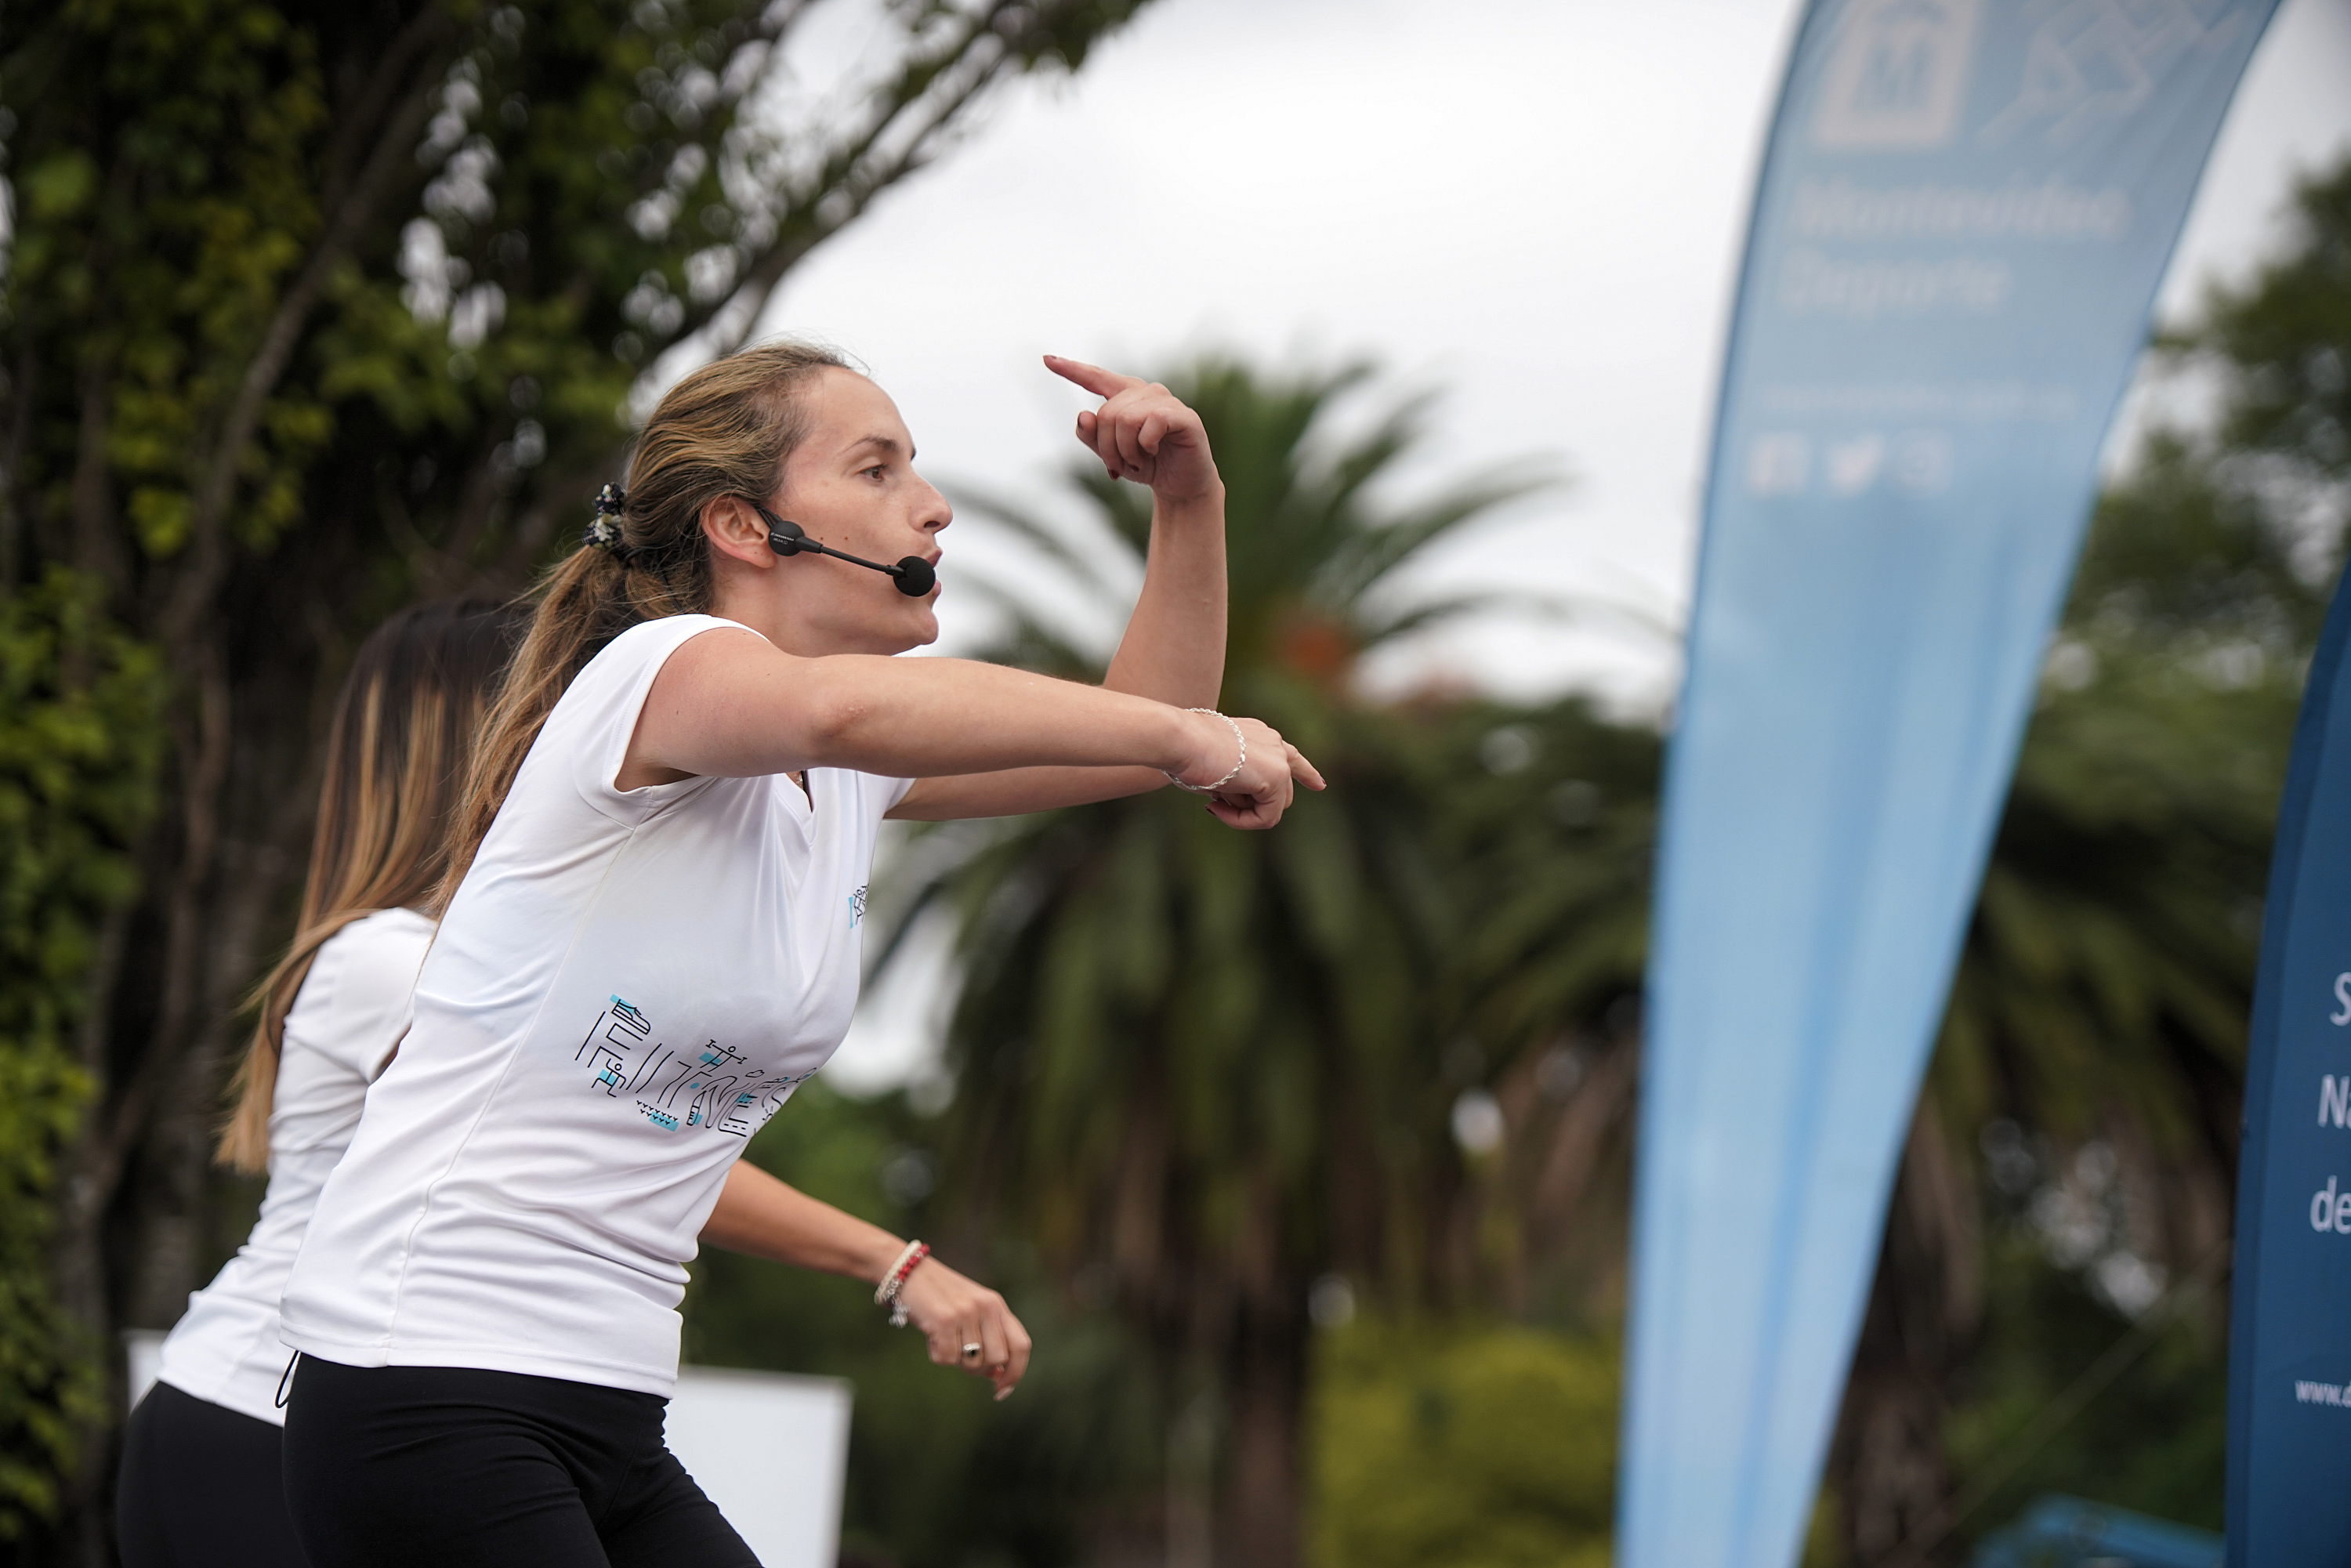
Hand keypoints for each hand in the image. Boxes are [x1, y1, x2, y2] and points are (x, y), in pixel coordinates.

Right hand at [895, 1253, 1032, 1399]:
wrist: (908, 1271)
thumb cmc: (938, 1298)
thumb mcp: (970, 1313)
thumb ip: (987, 1338)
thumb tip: (997, 1376)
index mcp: (997, 1305)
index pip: (1021, 1345)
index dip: (1015, 1373)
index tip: (1001, 1391)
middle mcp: (987, 1306)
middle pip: (997, 1359)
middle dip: (978, 1368)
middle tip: (959, 1355)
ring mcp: (967, 1312)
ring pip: (972, 1362)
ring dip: (955, 1360)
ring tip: (942, 1338)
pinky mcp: (945, 1319)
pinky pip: (948, 1359)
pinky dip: (937, 1355)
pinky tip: (931, 1336)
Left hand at [1046, 355, 1220, 503]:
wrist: (1181, 486)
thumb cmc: (1147, 466)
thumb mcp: (1111, 456)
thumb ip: (1091, 437)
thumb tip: (1083, 415)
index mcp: (1126, 396)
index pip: (1096, 378)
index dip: (1071, 369)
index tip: (1047, 360)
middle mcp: (1145, 392)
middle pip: (1106, 413)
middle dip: (1107, 447)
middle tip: (1119, 466)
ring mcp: (1166, 401)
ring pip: (1125, 419)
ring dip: (1126, 451)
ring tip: (1138, 463)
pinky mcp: (1183, 415)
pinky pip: (1151, 423)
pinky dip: (1145, 445)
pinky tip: (1154, 452)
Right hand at [1176, 711, 1326, 829]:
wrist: (1180, 739)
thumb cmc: (1182, 752)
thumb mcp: (1212, 767)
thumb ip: (1233, 782)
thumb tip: (1232, 802)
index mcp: (1259, 734)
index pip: (1290, 755)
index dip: (1307, 773)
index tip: (1320, 785)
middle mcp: (1274, 743)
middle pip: (1282, 792)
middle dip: (1252, 806)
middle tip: (1216, 805)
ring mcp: (1279, 759)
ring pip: (1274, 807)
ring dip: (1243, 814)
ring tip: (1213, 803)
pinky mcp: (1277, 777)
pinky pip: (1267, 817)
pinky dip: (1242, 821)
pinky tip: (1217, 808)